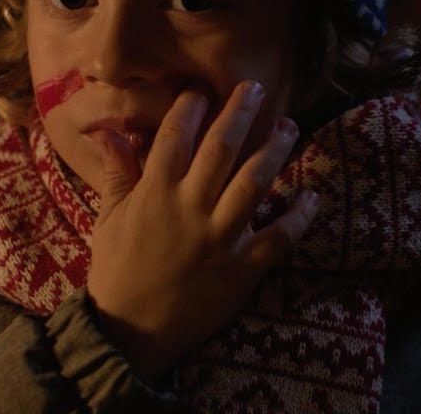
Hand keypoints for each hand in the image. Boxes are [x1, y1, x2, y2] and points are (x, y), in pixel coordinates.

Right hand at [83, 82, 317, 383]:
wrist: (129, 333)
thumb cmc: (117, 272)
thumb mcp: (108, 219)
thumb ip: (117, 174)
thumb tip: (110, 132)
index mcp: (155, 193)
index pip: (176, 136)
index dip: (191, 107)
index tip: (203, 88)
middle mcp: (189, 208)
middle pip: (221, 149)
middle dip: (240, 112)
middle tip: (257, 87)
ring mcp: (219, 238)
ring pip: (255, 182)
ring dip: (275, 151)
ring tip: (289, 127)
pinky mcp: (242, 268)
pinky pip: (279, 237)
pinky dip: (299, 216)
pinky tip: (312, 196)